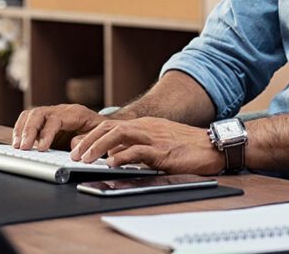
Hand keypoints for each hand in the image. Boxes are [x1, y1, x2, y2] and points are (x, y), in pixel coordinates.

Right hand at [11, 104, 105, 150]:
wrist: (105, 126)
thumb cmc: (102, 132)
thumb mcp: (99, 137)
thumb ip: (86, 140)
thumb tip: (72, 145)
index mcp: (75, 113)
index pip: (55, 118)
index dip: (46, 133)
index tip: (41, 147)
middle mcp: (61, 110)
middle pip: (39, 113)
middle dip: (29, 130)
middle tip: (23, 147)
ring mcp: (52, 113)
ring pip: (31, 114)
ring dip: (22, 130)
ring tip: (18, 146)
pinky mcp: (46, 121)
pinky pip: (29, 119)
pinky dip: (21, 129)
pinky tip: (18, 142)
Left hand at [70, 117, 223, 174]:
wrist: (214, 146)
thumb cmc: (189, 146)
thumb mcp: (159, 143)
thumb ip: (137, 147)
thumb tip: (114, 156)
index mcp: (145, 125)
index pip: (111, 125)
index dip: (92, 135)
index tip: (78, 148)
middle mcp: (147, 127)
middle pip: (110, 127)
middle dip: (89, 141)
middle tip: (75, 155)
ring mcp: (154, 137)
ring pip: (119, 135)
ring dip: (98, 147)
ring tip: (85, 159)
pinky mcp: (163, 151)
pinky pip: (138, 151)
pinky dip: (122, 156)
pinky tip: (111, 163)